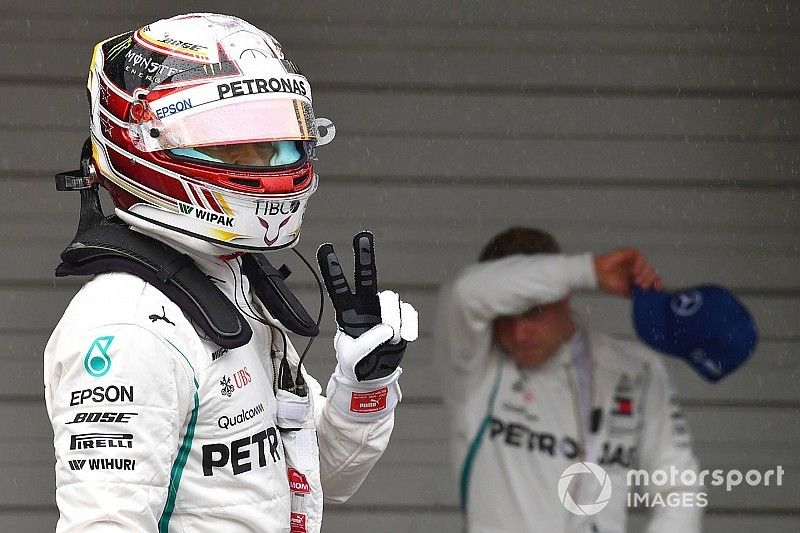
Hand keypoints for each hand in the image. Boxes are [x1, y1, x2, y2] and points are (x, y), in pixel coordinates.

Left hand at [317, 232, 417, 380]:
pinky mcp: (401, 319)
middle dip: (364, 256)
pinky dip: (408, 325)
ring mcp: (384, 311)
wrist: (374, 377)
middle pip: (365, 275)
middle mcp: (365, 306)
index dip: (332, 270)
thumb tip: (387, 328)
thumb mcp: (353, 357)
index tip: (326, 249)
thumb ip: (367, 342)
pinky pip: (408, 312)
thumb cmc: (356, 365)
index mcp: (347, 313)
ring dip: (392, 318)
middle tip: (362, 236)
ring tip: (392, 339)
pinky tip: (405, 339)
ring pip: (391, 298)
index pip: (338, 287)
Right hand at [593, 247, 661, 297]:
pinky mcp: (629, 253)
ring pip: (647, 265)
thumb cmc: (608, 283)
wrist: (597, 275)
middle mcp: (638, 270)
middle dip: (649, 280)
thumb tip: (649, 293)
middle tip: (642, 285)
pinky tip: (634, 270)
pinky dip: (639, 264)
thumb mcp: (626, 292)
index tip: (656, 287)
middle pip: (652, 272)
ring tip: (636, 279)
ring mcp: (634, 261)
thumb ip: (638, 292)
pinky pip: (640, 257)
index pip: (652, 279)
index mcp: (638, 279)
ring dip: (644, 273)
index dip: (657, 283)